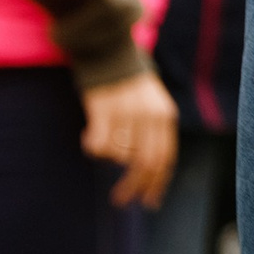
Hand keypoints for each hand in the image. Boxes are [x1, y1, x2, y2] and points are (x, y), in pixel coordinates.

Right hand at [81, 71, 178, 207]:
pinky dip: (93, 147)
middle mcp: (149, 116)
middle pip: (144, 164)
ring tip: (101, 141)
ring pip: (118, 156)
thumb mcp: (151, 105)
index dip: (156, 184)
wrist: (109, 50)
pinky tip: (88, 136)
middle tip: (120, 200)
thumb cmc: (127, 82)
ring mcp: (127, 113)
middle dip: (133, 186)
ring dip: (109, 156)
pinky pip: (99, 146)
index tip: (147, 203)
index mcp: (165, 115)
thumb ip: (152, 134)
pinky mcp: (104, 111)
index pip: (165, 158)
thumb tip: (143, 170)